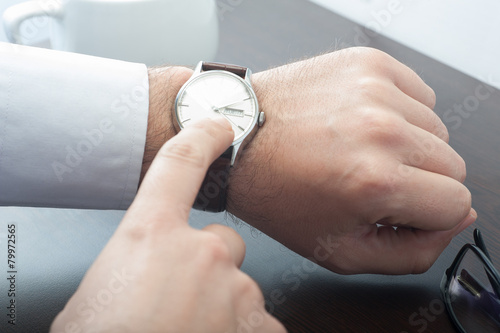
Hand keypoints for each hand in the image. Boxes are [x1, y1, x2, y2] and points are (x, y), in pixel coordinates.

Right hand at [51, 118, 285, 332]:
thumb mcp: (98, 295)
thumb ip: (134, 268)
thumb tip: (145, 273)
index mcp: (151, 235)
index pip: (179, 164)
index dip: (201, 138)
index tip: (217, 124)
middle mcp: (202, 253)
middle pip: (222, 243)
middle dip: (207, 268)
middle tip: (179, 302)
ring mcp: (236, 291)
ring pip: (240, 287)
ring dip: (222, 307)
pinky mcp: (258, 327)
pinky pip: (258, 322)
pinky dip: (241, 332)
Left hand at [228, 47, 475, 274]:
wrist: (238, 140)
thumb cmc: (276, 193)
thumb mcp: (340, 251)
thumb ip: (411, 252)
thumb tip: (455, 221)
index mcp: (375, 182)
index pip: (457, 203)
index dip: (428, 214)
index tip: (396, 209)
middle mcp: (381, 130)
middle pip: (453, 165)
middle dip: (419, 181)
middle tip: (371, 180)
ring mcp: (375, 90)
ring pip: (436, 129)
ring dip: (407, 145)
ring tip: (359, 150)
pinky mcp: (367, 63)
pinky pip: (417, 94)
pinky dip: (398, 112)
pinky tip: (359, 123)